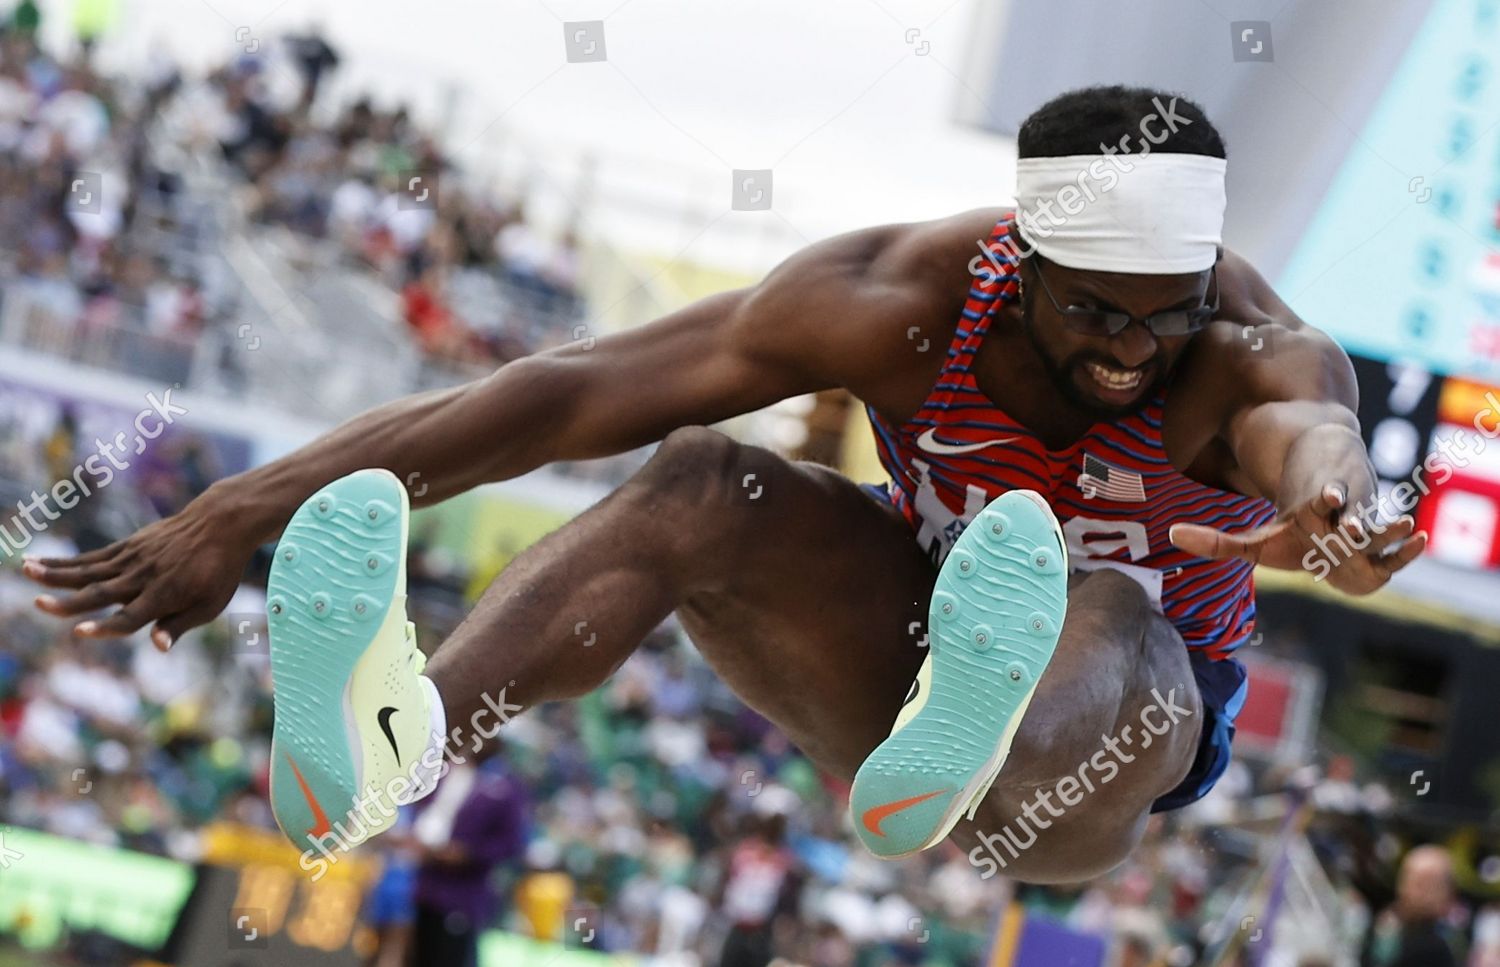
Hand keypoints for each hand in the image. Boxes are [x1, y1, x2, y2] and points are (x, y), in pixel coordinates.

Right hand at [22, 488, 263, 649]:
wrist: (221, 524)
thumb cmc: (218, 572)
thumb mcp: (210, 604)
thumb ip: (179, 625)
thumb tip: (158, 648)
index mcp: (164, 596)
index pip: (131, 617)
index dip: (107, 627)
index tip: (80, 632)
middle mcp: (143, 578)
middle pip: (101, 593)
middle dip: (69, 601)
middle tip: (39, 604)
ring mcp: (133, 559)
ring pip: (89, 570)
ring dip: (56, 573)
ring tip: (25, 570)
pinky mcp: (128, 546)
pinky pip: (92, 557)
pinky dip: (66, 561)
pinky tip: (39, 562)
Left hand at [1169, 483, 1427, 595]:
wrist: (1334, 526)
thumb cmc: (1293, 533)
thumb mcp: (1256, 542)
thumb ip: (1216, 542)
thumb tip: (1171, 534)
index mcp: (1310, 511)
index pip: (1316, 503)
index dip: (1322, 499)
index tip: (1325, 496)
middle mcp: (1339, 517)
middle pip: (1348, 517)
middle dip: (1354, 520)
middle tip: (1356, 526)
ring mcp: (1365, 531)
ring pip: (1378, 528)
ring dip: (1389, 526)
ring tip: (1405, 523)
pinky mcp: (1383, 549)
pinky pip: (1399, 550)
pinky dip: (1410, 546)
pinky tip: (1422, 539)